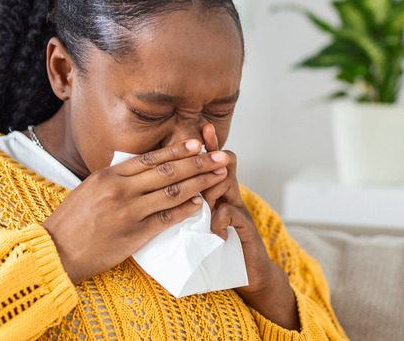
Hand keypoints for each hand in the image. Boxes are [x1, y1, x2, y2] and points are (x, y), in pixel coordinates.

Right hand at [42, 139, 228, 283]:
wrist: (57, 250)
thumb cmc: (71, 221)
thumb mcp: (89, 189)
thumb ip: (114, 179)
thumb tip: (139, 171)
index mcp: (108, 175)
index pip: (150, 158)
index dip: (176, 150)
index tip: (197, 143)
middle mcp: (121, 189)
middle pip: (167, 171)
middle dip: (198, 162)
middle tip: (220, 156)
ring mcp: (129, 211)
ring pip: (172, 192)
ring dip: (199, 183)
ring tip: (218, 177)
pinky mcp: (134, 234)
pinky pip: (166, 219)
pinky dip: (185, 210)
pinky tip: (200, 205)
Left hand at [200, 124, 299, 329]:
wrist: (247, 273)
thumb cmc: (214, 246)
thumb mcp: (196, 222)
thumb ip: (184, 205)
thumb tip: (155, 192)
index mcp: (214, 191)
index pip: (208, 161)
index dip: (205, 145)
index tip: (199, 130)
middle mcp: (228, 195)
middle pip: (221, 164)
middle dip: (208, 160)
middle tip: (201, 154)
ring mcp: (238, 209)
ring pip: (227, 183)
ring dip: (213, 191)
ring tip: (206, 205)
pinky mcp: (246, 227)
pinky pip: (232, 213)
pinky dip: (220, 220)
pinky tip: (214, 230)